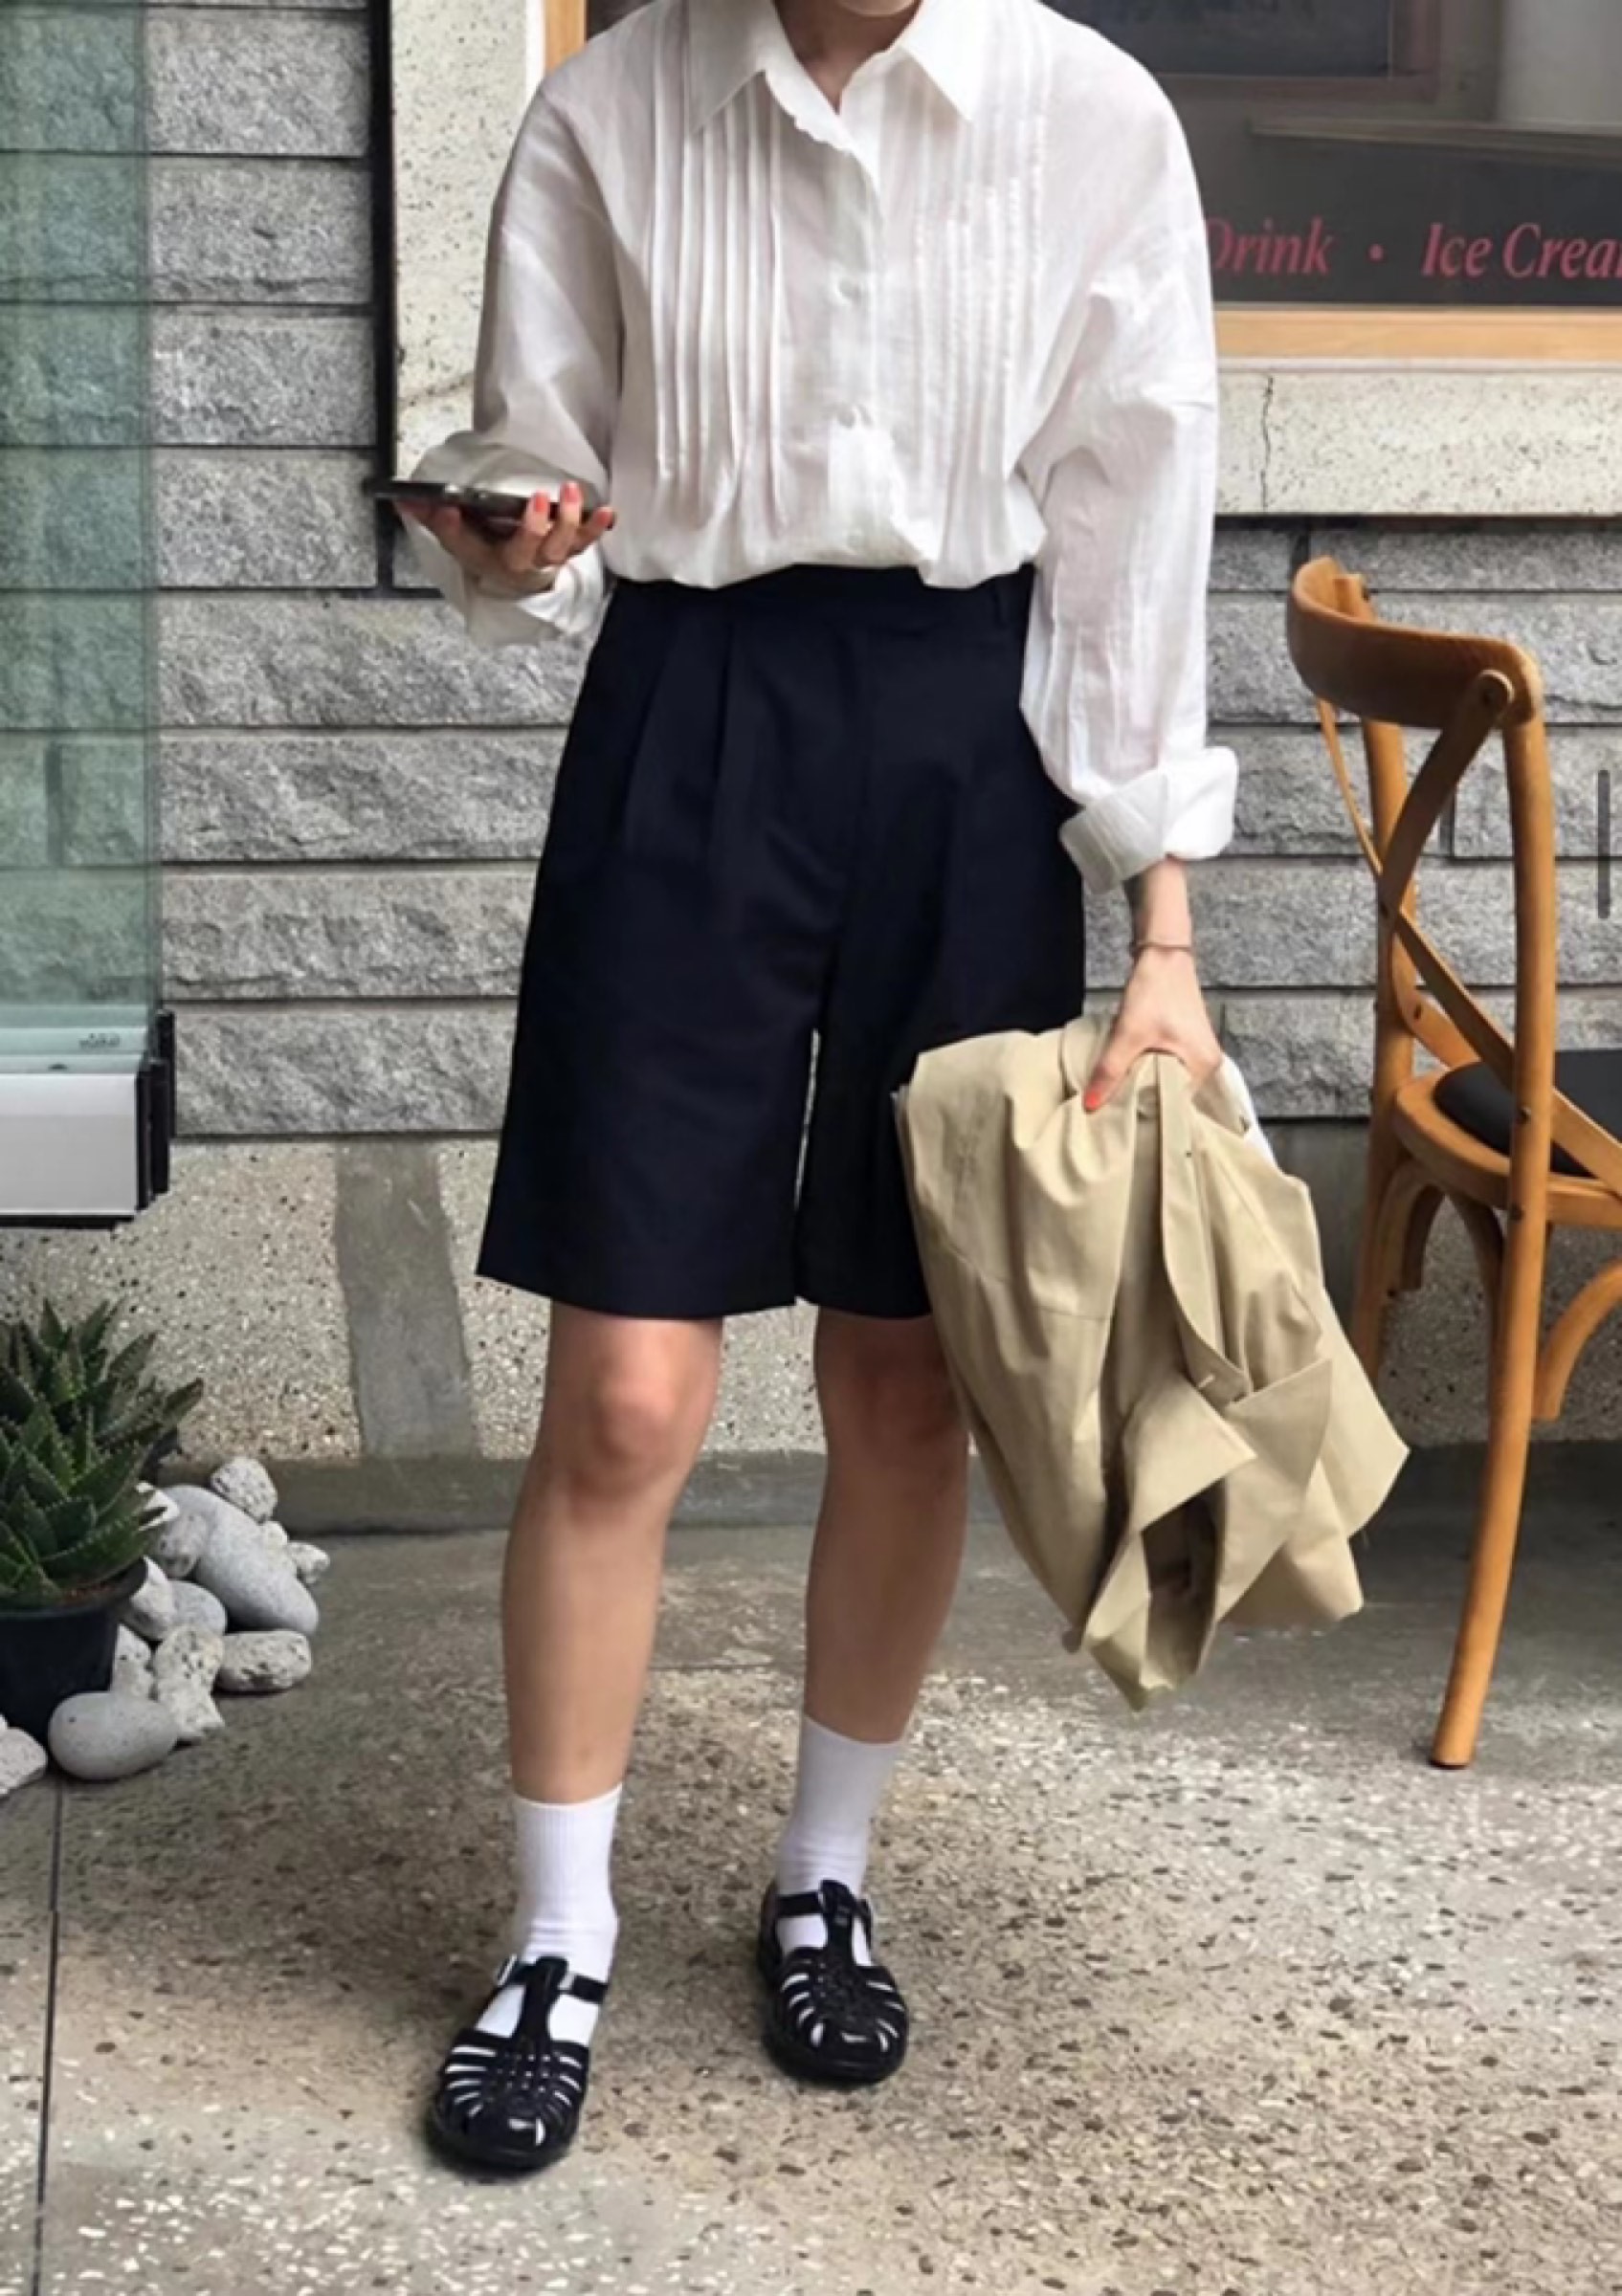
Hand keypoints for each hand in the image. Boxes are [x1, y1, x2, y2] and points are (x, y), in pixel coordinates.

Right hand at [401, 481, 614, 597]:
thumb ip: (435, 521)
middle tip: (535, 499)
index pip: (474, 548)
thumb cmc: (488, 551)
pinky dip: (598, 527)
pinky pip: (587, 540)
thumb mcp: (459, 541)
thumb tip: (405, 501)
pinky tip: (607, 512)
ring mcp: (552, 556)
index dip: (459, 531)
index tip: (450, 510)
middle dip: (534, 527)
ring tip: (569, 493)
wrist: (517, 576)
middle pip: (533, 551)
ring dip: (571, 522)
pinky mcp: (571, 546)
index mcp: (496, 561)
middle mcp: (527, 563)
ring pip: (564, 545)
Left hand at [1084, 945, 1223, 1111]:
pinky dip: (1149, 1073)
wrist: (1162, 954)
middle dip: (1146, 1103)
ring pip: (1168, 1082)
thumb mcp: (1128, 1034)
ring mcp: (1198, 1052)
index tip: (1126, 1123)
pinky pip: (1167, 1069)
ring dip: (1145, 1087)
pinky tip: (1130, 1078)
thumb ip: (1109, 1071)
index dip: (1150, 1114)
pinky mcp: (1186, 1044)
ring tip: (1122, 1098)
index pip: (1177, 1106)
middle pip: (1173, 1095)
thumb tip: (1091, 1104)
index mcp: (1204, 1066)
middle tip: (1119, 1115)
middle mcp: (1208, 1063)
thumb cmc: (1155, 989)